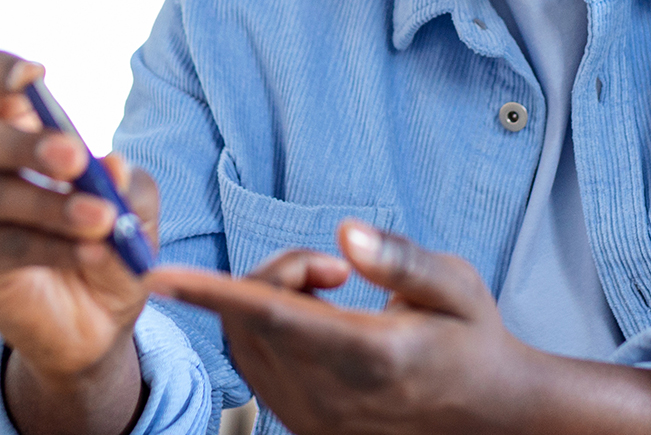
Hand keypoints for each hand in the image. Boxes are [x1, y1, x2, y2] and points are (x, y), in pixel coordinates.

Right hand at [0, 50, 160, 434]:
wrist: (96, 324)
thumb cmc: (111, 245)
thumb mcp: (136, 212)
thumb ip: (128, 187)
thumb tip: (112, 165)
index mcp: (24, 131)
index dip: (7, 71)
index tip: (34, 74)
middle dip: (32, 146)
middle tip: (77, 160)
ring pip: (0, 196)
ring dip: (54, 206)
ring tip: (101, 219)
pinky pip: (9, 244)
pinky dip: (53, 246)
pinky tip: (92, 252)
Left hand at [150, 221, 650, 434]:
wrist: (488, 413)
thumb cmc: (473, 339)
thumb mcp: (457, 286)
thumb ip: (401, 259)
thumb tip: (346, 235)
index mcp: (371, 357)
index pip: (273, 317)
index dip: (212, 293)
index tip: (162, 275)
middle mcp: (333, 397)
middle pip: (253, 320)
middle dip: (273, 273)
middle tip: (332, 268)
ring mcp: (315, 420)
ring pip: (244, 346)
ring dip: (263, 303)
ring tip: (328, 293)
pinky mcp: (305, 427)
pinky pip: (253, 369)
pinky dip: (260, 331)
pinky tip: (310, 321)